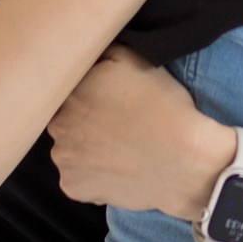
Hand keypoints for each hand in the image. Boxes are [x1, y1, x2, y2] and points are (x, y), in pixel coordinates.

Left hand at [47, 46, 232, 219]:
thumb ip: (102, 53)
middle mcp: (57, 124)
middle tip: (116, 123)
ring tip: (119, 148)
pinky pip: (77, 178)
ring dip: (86, 147)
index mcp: (70, 90)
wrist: (185, 162)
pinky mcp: (73, 188)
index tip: (108, 99)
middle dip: (84, 119)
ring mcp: (63, 159)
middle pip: (66, 118)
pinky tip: (116, 168)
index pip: (69, 88)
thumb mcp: (136, 60)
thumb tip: (89, 53)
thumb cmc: (164, 108)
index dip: (90, 92)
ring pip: (69, 148)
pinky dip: (92, 175)